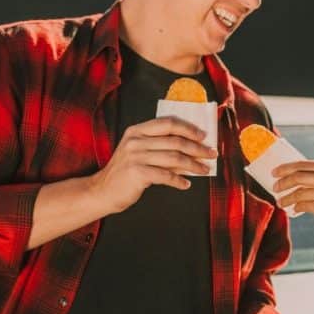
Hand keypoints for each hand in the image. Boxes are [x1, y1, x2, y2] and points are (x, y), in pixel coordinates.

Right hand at [89, 117, 216, 213]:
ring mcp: (135, 156)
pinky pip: (165, 175)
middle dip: (197, 148)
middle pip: (175, 141)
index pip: (168, 123)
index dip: (188, 128)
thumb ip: (159, 146)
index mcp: (137, 130)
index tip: (204, 136)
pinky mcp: (137, 173)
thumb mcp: (138, 152)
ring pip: (174, 158)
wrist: (102, 191)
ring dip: (193, 165)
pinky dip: (178, 180)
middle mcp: (136, 140)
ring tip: (205, 170)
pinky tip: (186, 184)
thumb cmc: (125, 172)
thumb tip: (191, 148)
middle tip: (211, 154)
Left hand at [271, 160, 313, 225]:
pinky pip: (303, 206)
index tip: (274, 172)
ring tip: (280, 202)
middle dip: (283, 183)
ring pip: (299, 193)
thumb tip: (288, 173)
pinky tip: (294, 208)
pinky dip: (296, 207)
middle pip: (299, 177)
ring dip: (286, 198)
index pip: (303, 164)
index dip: (286, 168)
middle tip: (275, 187)